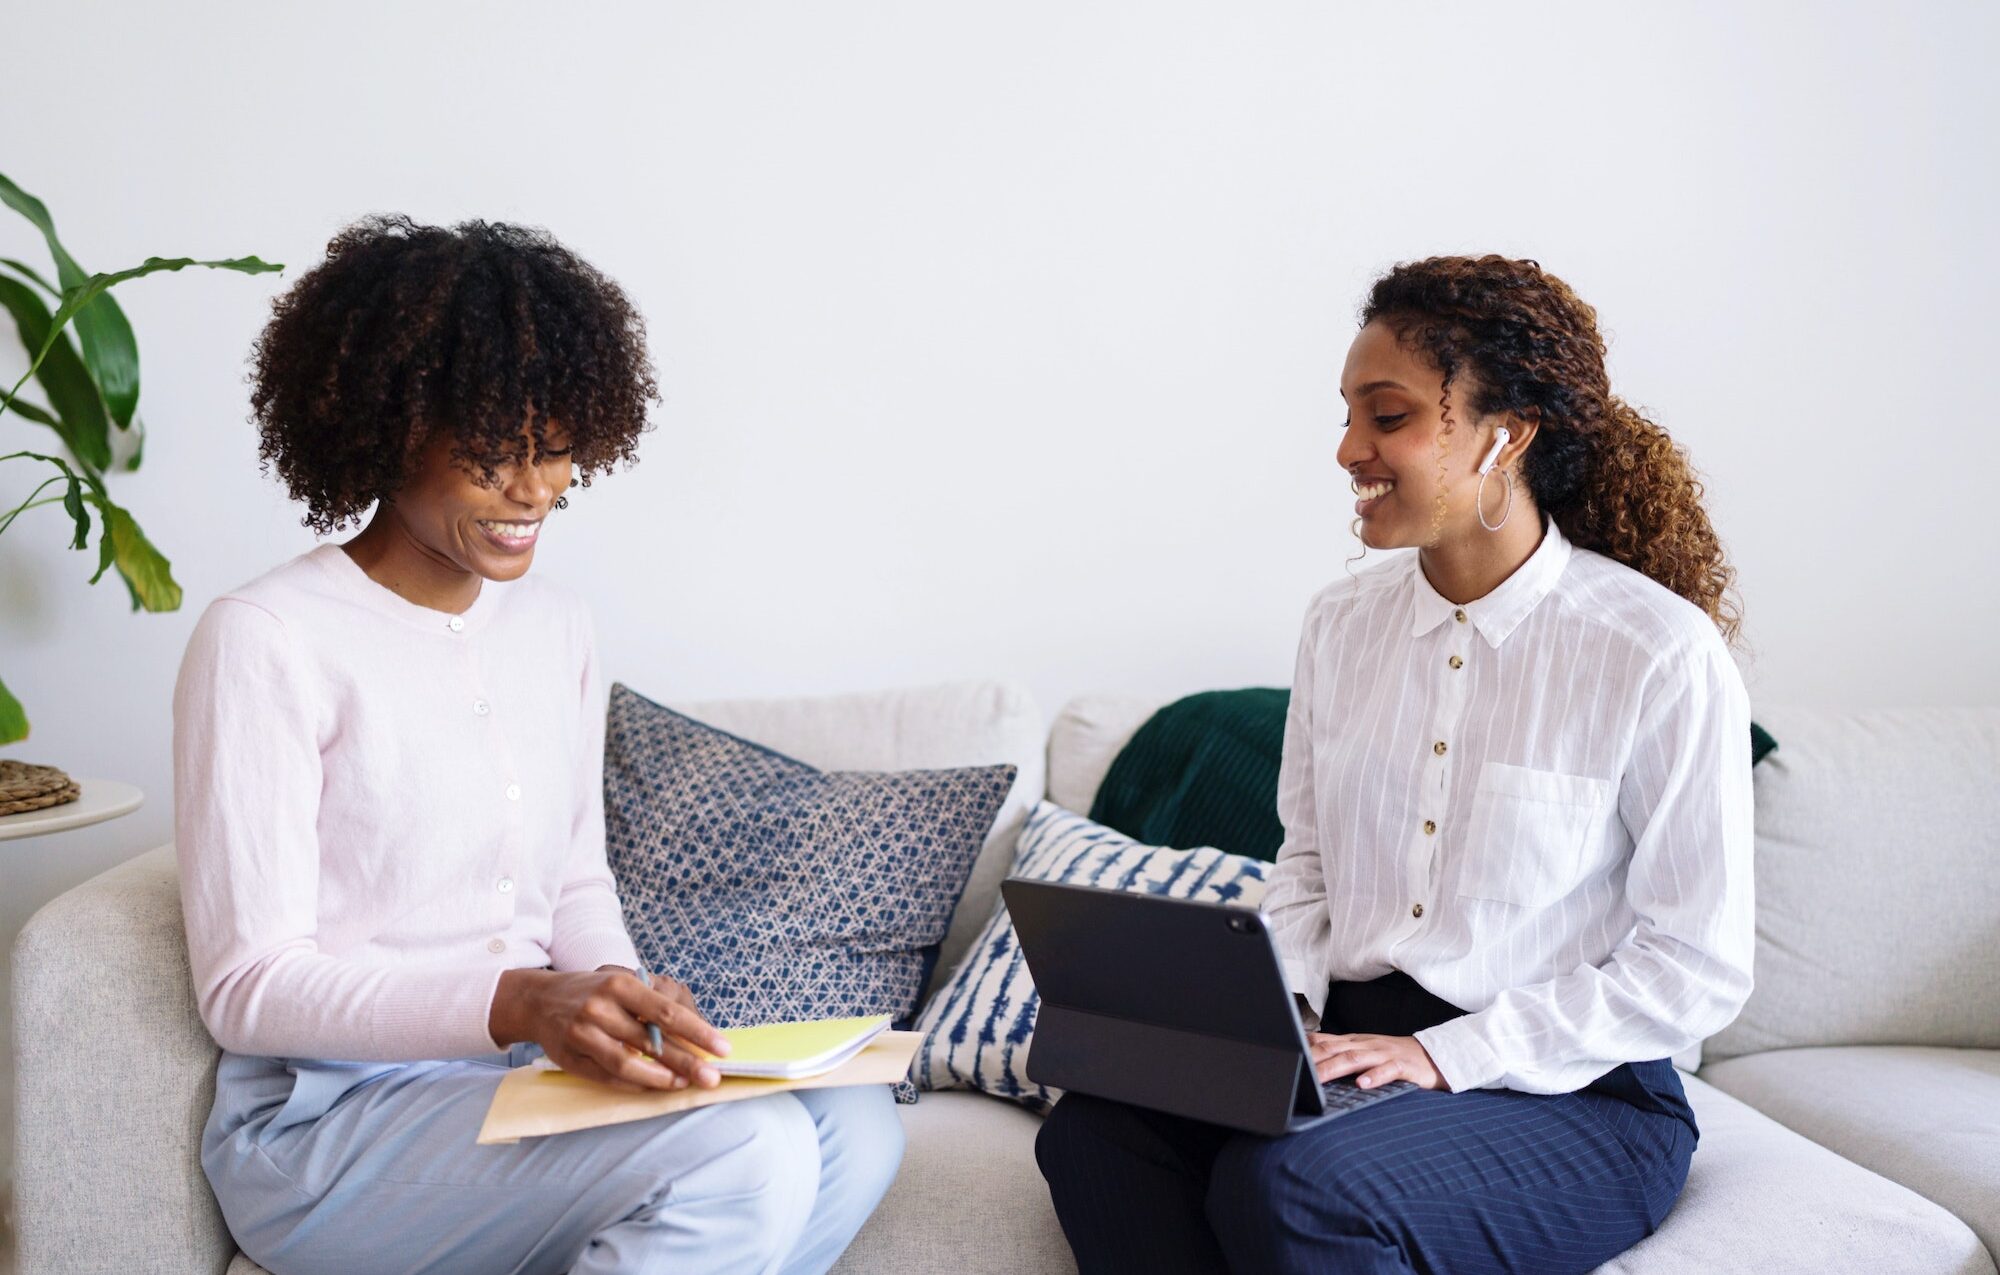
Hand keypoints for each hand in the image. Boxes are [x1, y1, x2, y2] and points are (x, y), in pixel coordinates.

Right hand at [488, 966, 730, 1092]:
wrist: (540, 1000)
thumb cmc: (595, 992)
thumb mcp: (625, 984)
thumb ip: (658, 1003)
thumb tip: (698, 1033)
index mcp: (621, 984)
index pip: (666, 1011)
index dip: (697, 1031)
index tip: (723, 1048)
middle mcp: (600, 1007)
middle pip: (650, 1041)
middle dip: (686, 1061)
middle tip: (712, 1078)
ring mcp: (582, 1034)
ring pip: (626, 1063)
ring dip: (660, 1078)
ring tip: (684, 1084)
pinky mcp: (570, 1058)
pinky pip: (607, 1077)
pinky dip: (634, 1085)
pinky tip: (655, 1088)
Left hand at [1307, 1032, 1448, 1091]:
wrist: (1433, 1055)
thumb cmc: (1393, 1056)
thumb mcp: (1363, 1051)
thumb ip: (1338, 1051)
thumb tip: (1308, 1051)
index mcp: (1355, 1042)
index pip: (1325, 1042)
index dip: (1305, 1049)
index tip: (1285, 1057)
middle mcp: (1367, 1045)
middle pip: (1335, 1050)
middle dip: (1313, 1060)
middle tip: (1295, 1071)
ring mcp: (1384, 1054)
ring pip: (1356, 1058)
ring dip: (1335, 1068)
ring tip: (1318, 1079)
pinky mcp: (1403, 1066)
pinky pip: (1387, 1071)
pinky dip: (1374, 1077)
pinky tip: (1362, 1084)